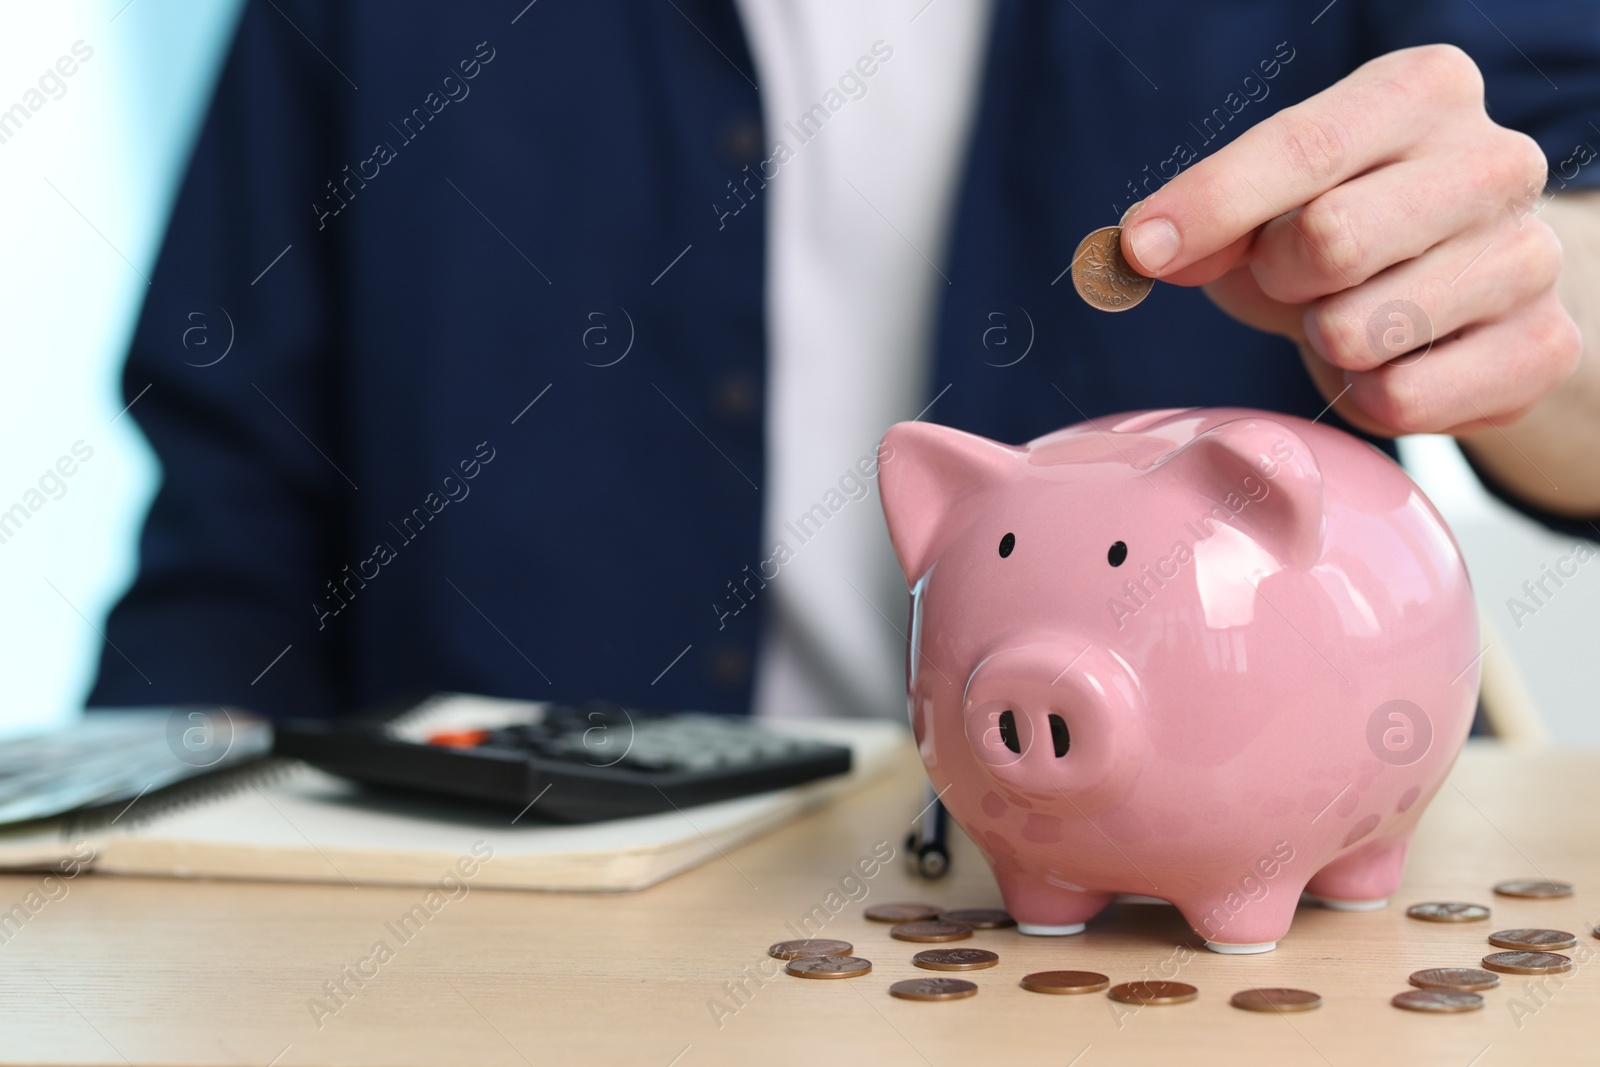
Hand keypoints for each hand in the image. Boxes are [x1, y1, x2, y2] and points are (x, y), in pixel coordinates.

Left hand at [1119, 44, 1579, 438]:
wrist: (1467, 295)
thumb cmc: (1350, 232)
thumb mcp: (1267, 208)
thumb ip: (1208, 222)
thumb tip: (1150, 249)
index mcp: (1425, 92)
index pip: (1302, 146)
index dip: (1210, 204)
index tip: (1143, 247)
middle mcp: (1496, 162)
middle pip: (1333, 239)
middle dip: (1281, 276)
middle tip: (1293, 280)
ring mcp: (1530, 256)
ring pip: (1362, 329)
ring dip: (1324, 340)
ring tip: (1351, 316)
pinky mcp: (1544, 347)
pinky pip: (1402, 400)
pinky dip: (1366, 396)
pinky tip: (1389, 363)